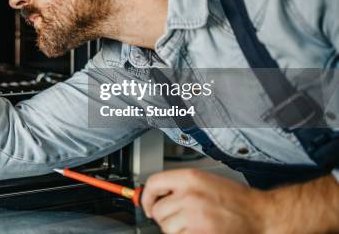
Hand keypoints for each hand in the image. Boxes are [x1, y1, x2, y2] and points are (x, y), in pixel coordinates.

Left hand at [141, 169, 267, 233]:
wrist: (260, 216)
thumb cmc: (237, 200)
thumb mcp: (206, 181)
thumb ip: (181, 185)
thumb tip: (158, 193)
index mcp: (190, 178)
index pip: (153, 184)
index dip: (146, 196)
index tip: (146, 204)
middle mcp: (189, 196)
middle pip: (157, 209)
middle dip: (166, 216)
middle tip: (181, 218)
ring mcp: (194, 216)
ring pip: (166, 227)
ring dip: (176, 229)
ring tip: (194, 225)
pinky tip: (199, 231)